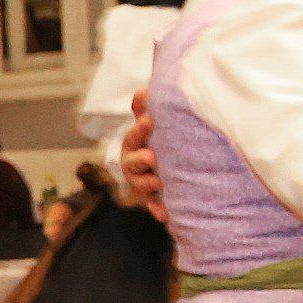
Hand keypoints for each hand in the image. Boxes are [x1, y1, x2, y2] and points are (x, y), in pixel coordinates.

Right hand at [121, 91, 164, 222]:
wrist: (171, 168)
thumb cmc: (161, 141)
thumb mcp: (155, 124)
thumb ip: (148, 109)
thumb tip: (143, 90)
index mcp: (136, 142)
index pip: (135, 135)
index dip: (140, 129)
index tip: (149, 121)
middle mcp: (135, 162)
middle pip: (132, 161)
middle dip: (140, 159)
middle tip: (152, 157)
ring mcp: (142, 181)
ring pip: (140, 183)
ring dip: (147, 183)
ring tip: (159, 182)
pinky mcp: (152, 198)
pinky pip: (152, 205)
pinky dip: (157, 208)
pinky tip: (163, 213)